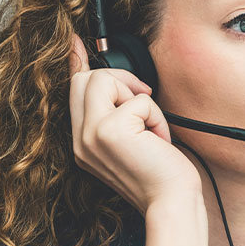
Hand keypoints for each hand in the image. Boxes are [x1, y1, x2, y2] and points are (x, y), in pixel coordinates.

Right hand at [68, 34, 201, 214]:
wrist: (171, 202)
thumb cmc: (160, 175)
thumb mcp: (133, 142)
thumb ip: (118, 114)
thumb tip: (119, 82)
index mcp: (84, 141)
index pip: (73, 92)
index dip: (75, 63)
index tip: (75, 43)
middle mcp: (80, 139)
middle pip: (87, 79)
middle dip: (120, 79)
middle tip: (142, 101)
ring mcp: (91, 135)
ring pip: (105, 80)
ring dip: (139, 100)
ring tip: (150, 129)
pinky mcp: (109, 131)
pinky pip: (138, 100)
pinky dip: (156, 117)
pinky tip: (158, 140)